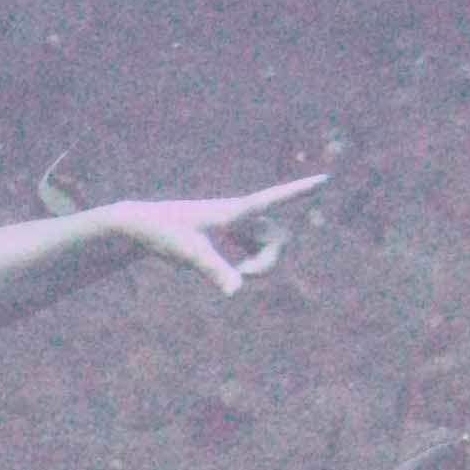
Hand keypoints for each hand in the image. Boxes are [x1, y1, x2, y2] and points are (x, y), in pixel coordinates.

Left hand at [99, 172, 326, 292]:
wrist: (142, 225)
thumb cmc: (165, 234)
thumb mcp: (190, 254)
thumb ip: (216, 271)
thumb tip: (237, 290)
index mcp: (234, 210)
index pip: (273, 198)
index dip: (300, 190)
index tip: (326, 179)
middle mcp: (241, 215)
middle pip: (278, 238)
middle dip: (270, 261)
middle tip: (244, 276)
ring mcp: (237, 225)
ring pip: (269, 245)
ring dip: (262, 264)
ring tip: (236, 274)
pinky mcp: (230, 235)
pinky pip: (256, 249)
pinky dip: (252, 264)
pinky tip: (236, 270)